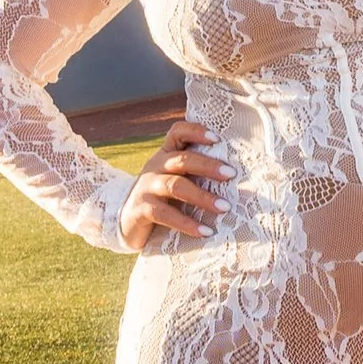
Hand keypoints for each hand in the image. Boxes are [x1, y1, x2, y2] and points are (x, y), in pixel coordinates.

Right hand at [119, 117, 227, 250]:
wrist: (126, 224)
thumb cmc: (162, 200)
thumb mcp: (175, 180)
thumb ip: (194, 173)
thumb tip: (235, 175)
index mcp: (165, 155)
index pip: (177, 132)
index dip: (196, 131)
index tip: (217, 138)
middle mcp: (154, 167)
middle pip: (182, 159)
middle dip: (209, 166)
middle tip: (231, 174)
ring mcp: (146, 188)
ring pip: (175, 186)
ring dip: (202, 197)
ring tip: (224, 207)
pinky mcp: (141, 210)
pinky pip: (165, 215)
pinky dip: (187, 223)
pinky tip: (205, 232)